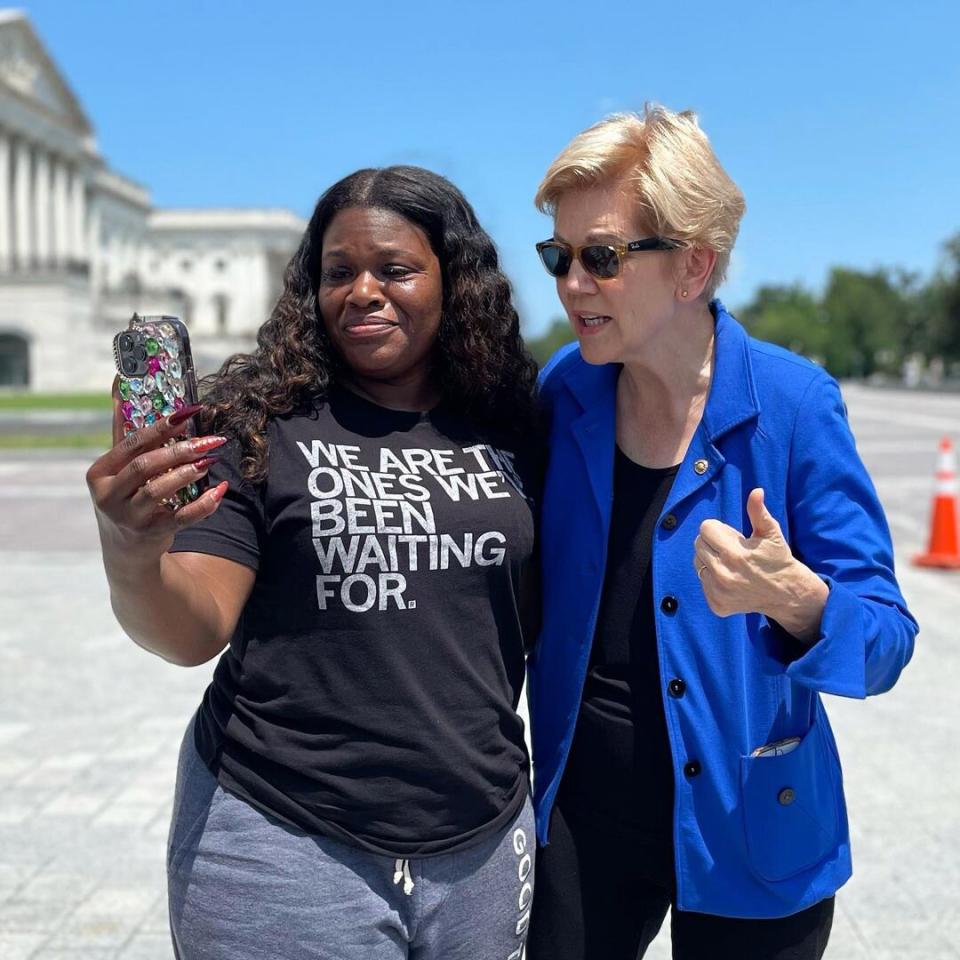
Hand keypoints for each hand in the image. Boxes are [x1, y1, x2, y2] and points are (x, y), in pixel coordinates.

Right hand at [85, 381, 228, 561]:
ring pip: (159, 491)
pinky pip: (182, 518)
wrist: (127, 549)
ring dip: (188, 473)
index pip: (132, 444)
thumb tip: (119, 384)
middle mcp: (109, 496)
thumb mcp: (118, 468)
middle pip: (146, 466)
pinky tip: (220, 490)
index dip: (161, 427)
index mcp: (101, 473)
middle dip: (181, 450)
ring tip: (210, 459)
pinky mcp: (151, 534)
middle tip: (210, 440)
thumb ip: (123, 431)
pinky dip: (203, 505)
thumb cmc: (127, 496)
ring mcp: (129, 518)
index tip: (189, 413)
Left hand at [693, 488, 826, 642]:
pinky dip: (712, 578)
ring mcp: (718, 592)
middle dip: (713, 542)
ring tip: (730, 563)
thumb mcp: (771, 533)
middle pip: (699, 544)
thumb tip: (756, 491)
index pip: (705, 528)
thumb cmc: (777, 559)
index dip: (718, 529)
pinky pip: (702, 582)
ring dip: (709, 559)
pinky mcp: (716, 605)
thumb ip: (758, 512)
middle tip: (732, 549)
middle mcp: (723, 574)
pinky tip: (730, 579)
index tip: (732, 536)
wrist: (787, 594)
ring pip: (697, 563)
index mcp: (734, 554)